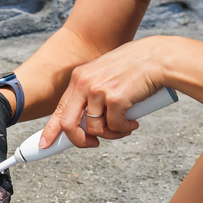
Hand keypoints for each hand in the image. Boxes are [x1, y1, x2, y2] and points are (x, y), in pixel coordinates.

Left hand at [40, 37, 169, 150]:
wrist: (157, 58)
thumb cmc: (135, 67)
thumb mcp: (105, 76)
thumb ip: (93, 95)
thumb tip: (89, 124)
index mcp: (79, 78)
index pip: (60, 108)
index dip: (51, 130)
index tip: (45, 144)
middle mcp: (84, 83)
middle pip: (68, 123)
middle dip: (78, 140)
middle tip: (93, 144)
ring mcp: (98, 90)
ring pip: (95, 128)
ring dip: (110, 134)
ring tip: (124, 127)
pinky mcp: (115, 98)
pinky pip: (115, 127)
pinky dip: (125, 129)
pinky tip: (133, 121)